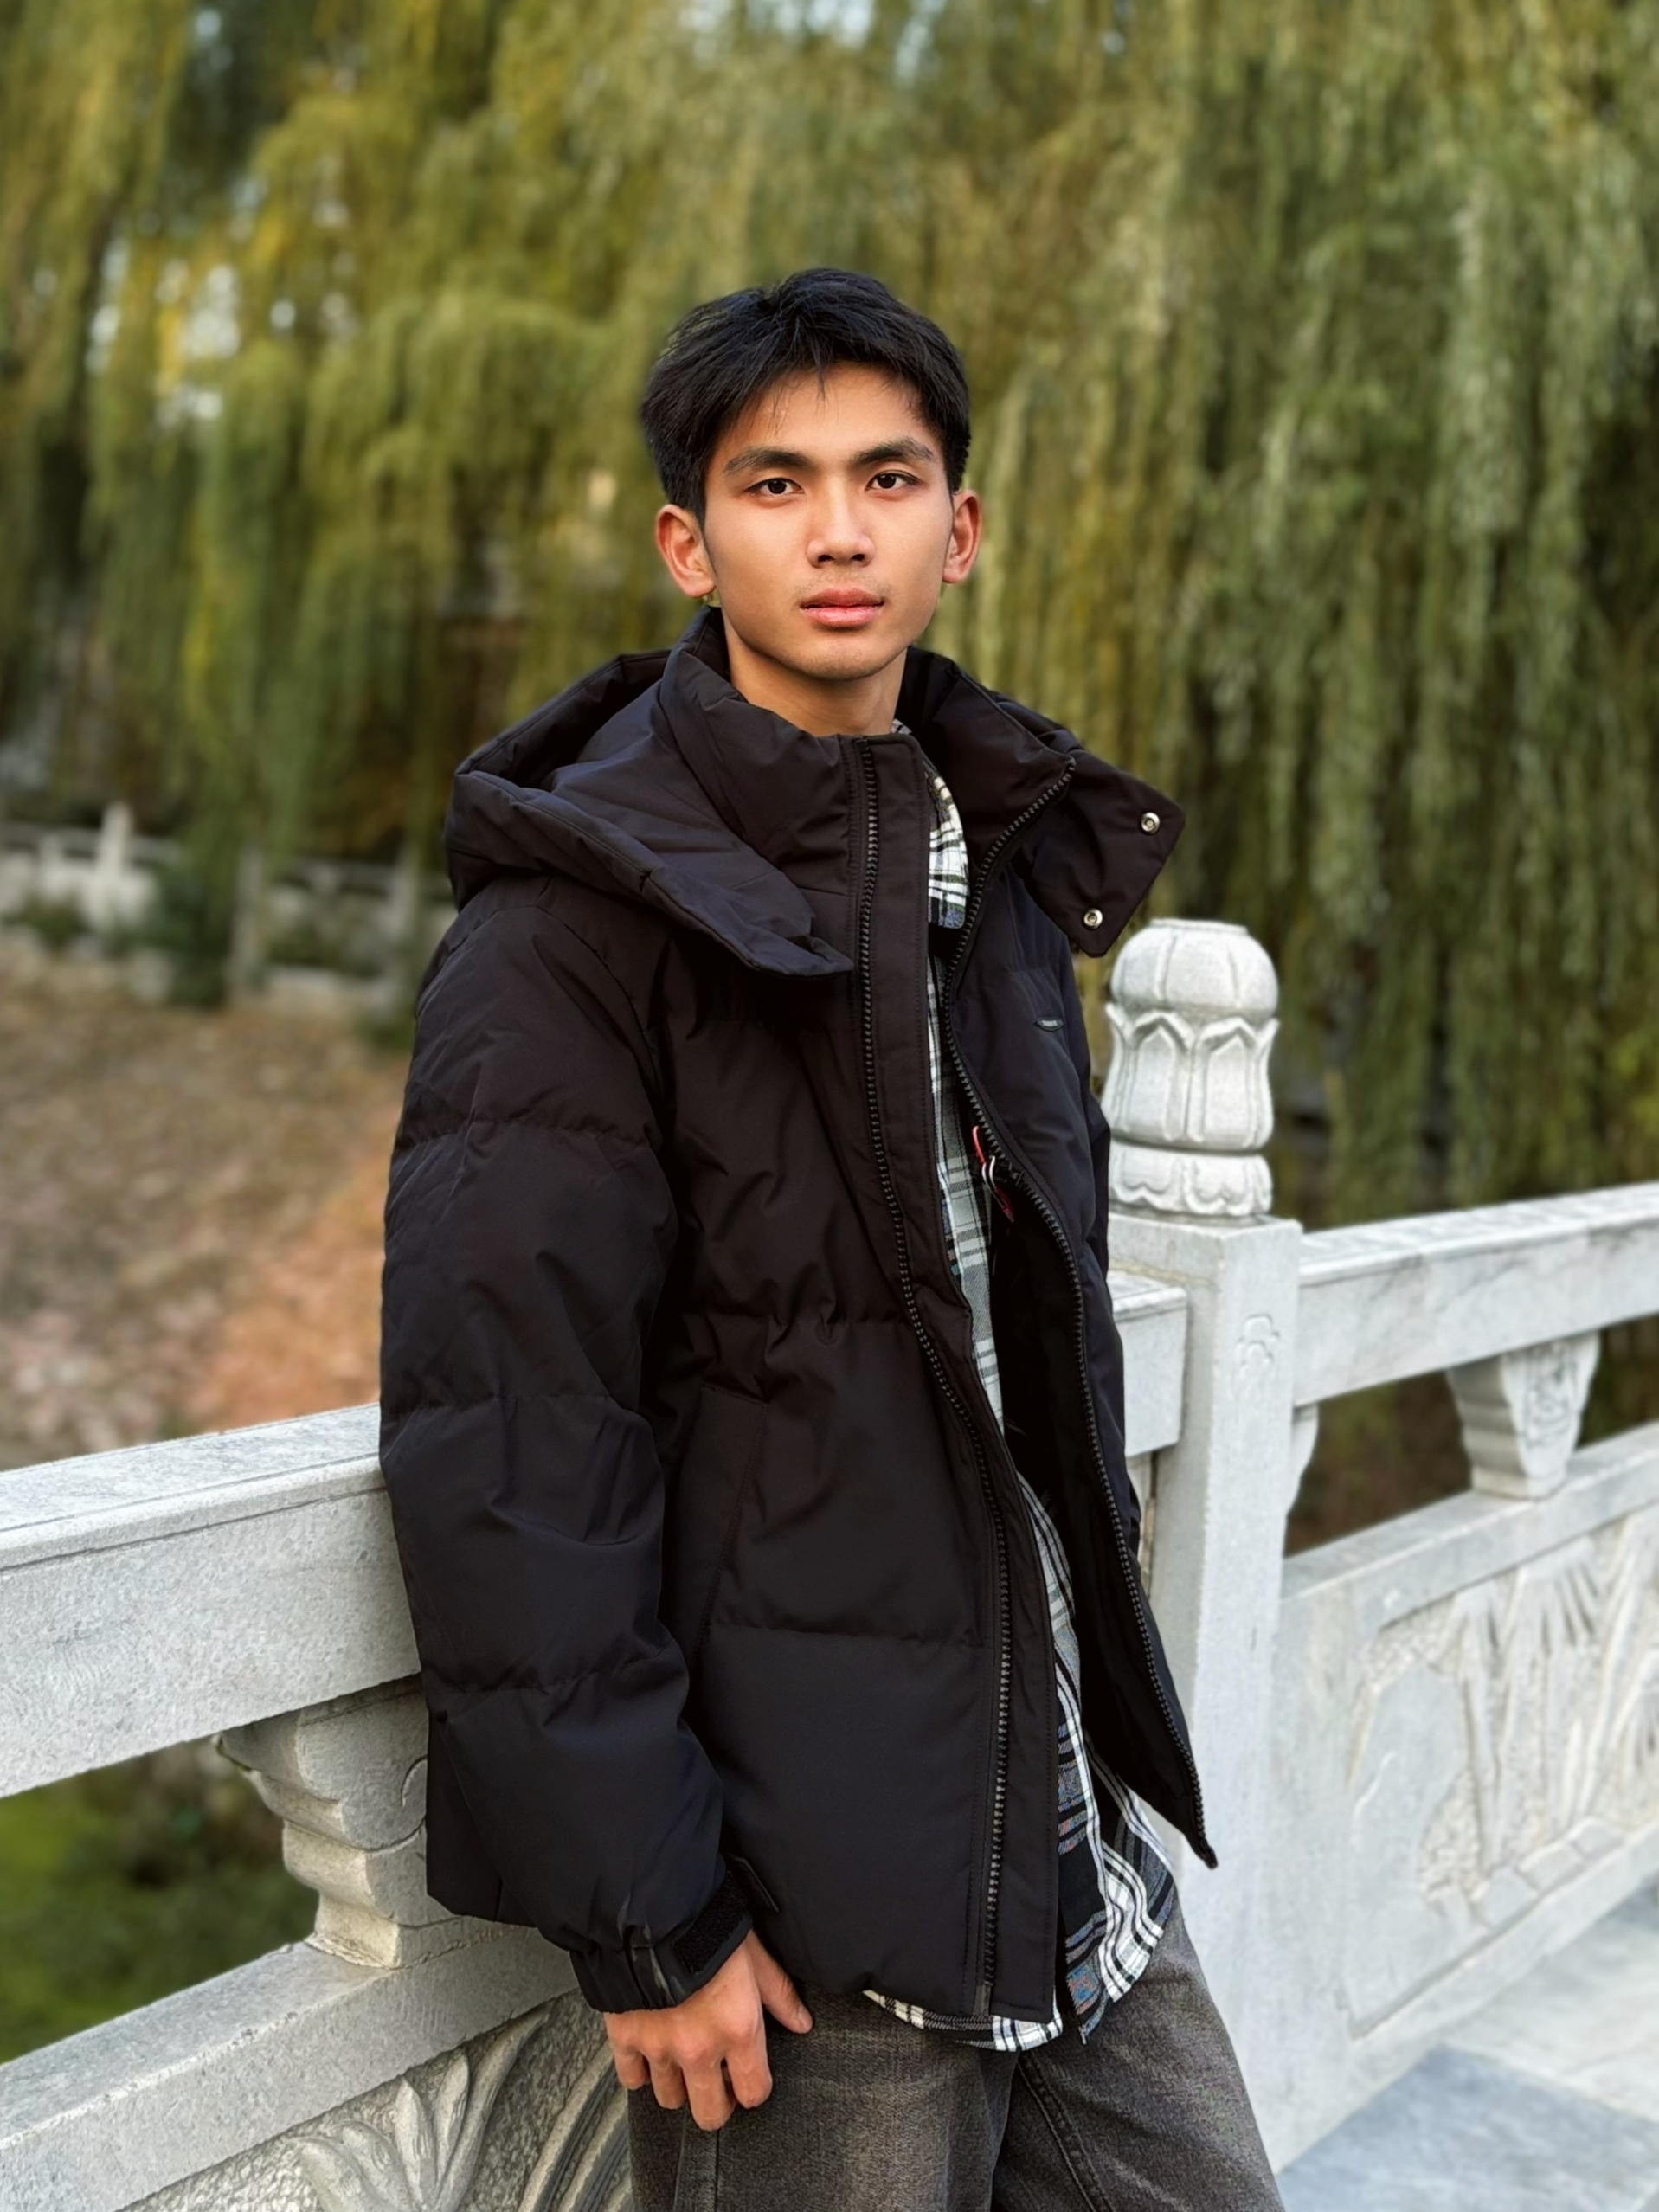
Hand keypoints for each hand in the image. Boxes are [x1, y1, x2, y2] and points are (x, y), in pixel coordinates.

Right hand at [604, 1931, 812, 2129]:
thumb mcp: (754, 1955)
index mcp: (738, 2030)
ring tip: (683, 2058)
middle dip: (717, 2102)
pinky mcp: (625, 2037)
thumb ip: (778, 1994)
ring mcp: (660, 2047)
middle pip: (710, 2113)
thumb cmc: (708, 1926)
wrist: (653, 1908)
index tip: (747, 2076)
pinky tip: (650, 2050)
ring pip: (670, 2099)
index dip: (753, 2087)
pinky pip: (632, 2078)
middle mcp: (699, 2048)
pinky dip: (640, 2070)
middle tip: (716, 2080)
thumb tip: (801, 2022)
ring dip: (678, 2083)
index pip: (754, 2092)